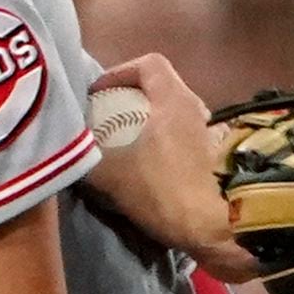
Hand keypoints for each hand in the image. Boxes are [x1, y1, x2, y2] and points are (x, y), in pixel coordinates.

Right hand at [78, 53, 250, 273]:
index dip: (120, 72)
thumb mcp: (113, 175)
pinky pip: (189, 142)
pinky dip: (168, 148)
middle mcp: (200, 109)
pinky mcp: (224, 161)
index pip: (149, 64)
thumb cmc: (167, 192)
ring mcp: (216, 135)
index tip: (99, 94)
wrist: (223, 229)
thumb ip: (86, 158)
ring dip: (151, 128)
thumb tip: (70, 153)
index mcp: (175, 99)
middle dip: (132, 102)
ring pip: (176, 118)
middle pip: (163, 90)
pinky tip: (155, 173)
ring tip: (129, 151)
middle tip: (109, 123)